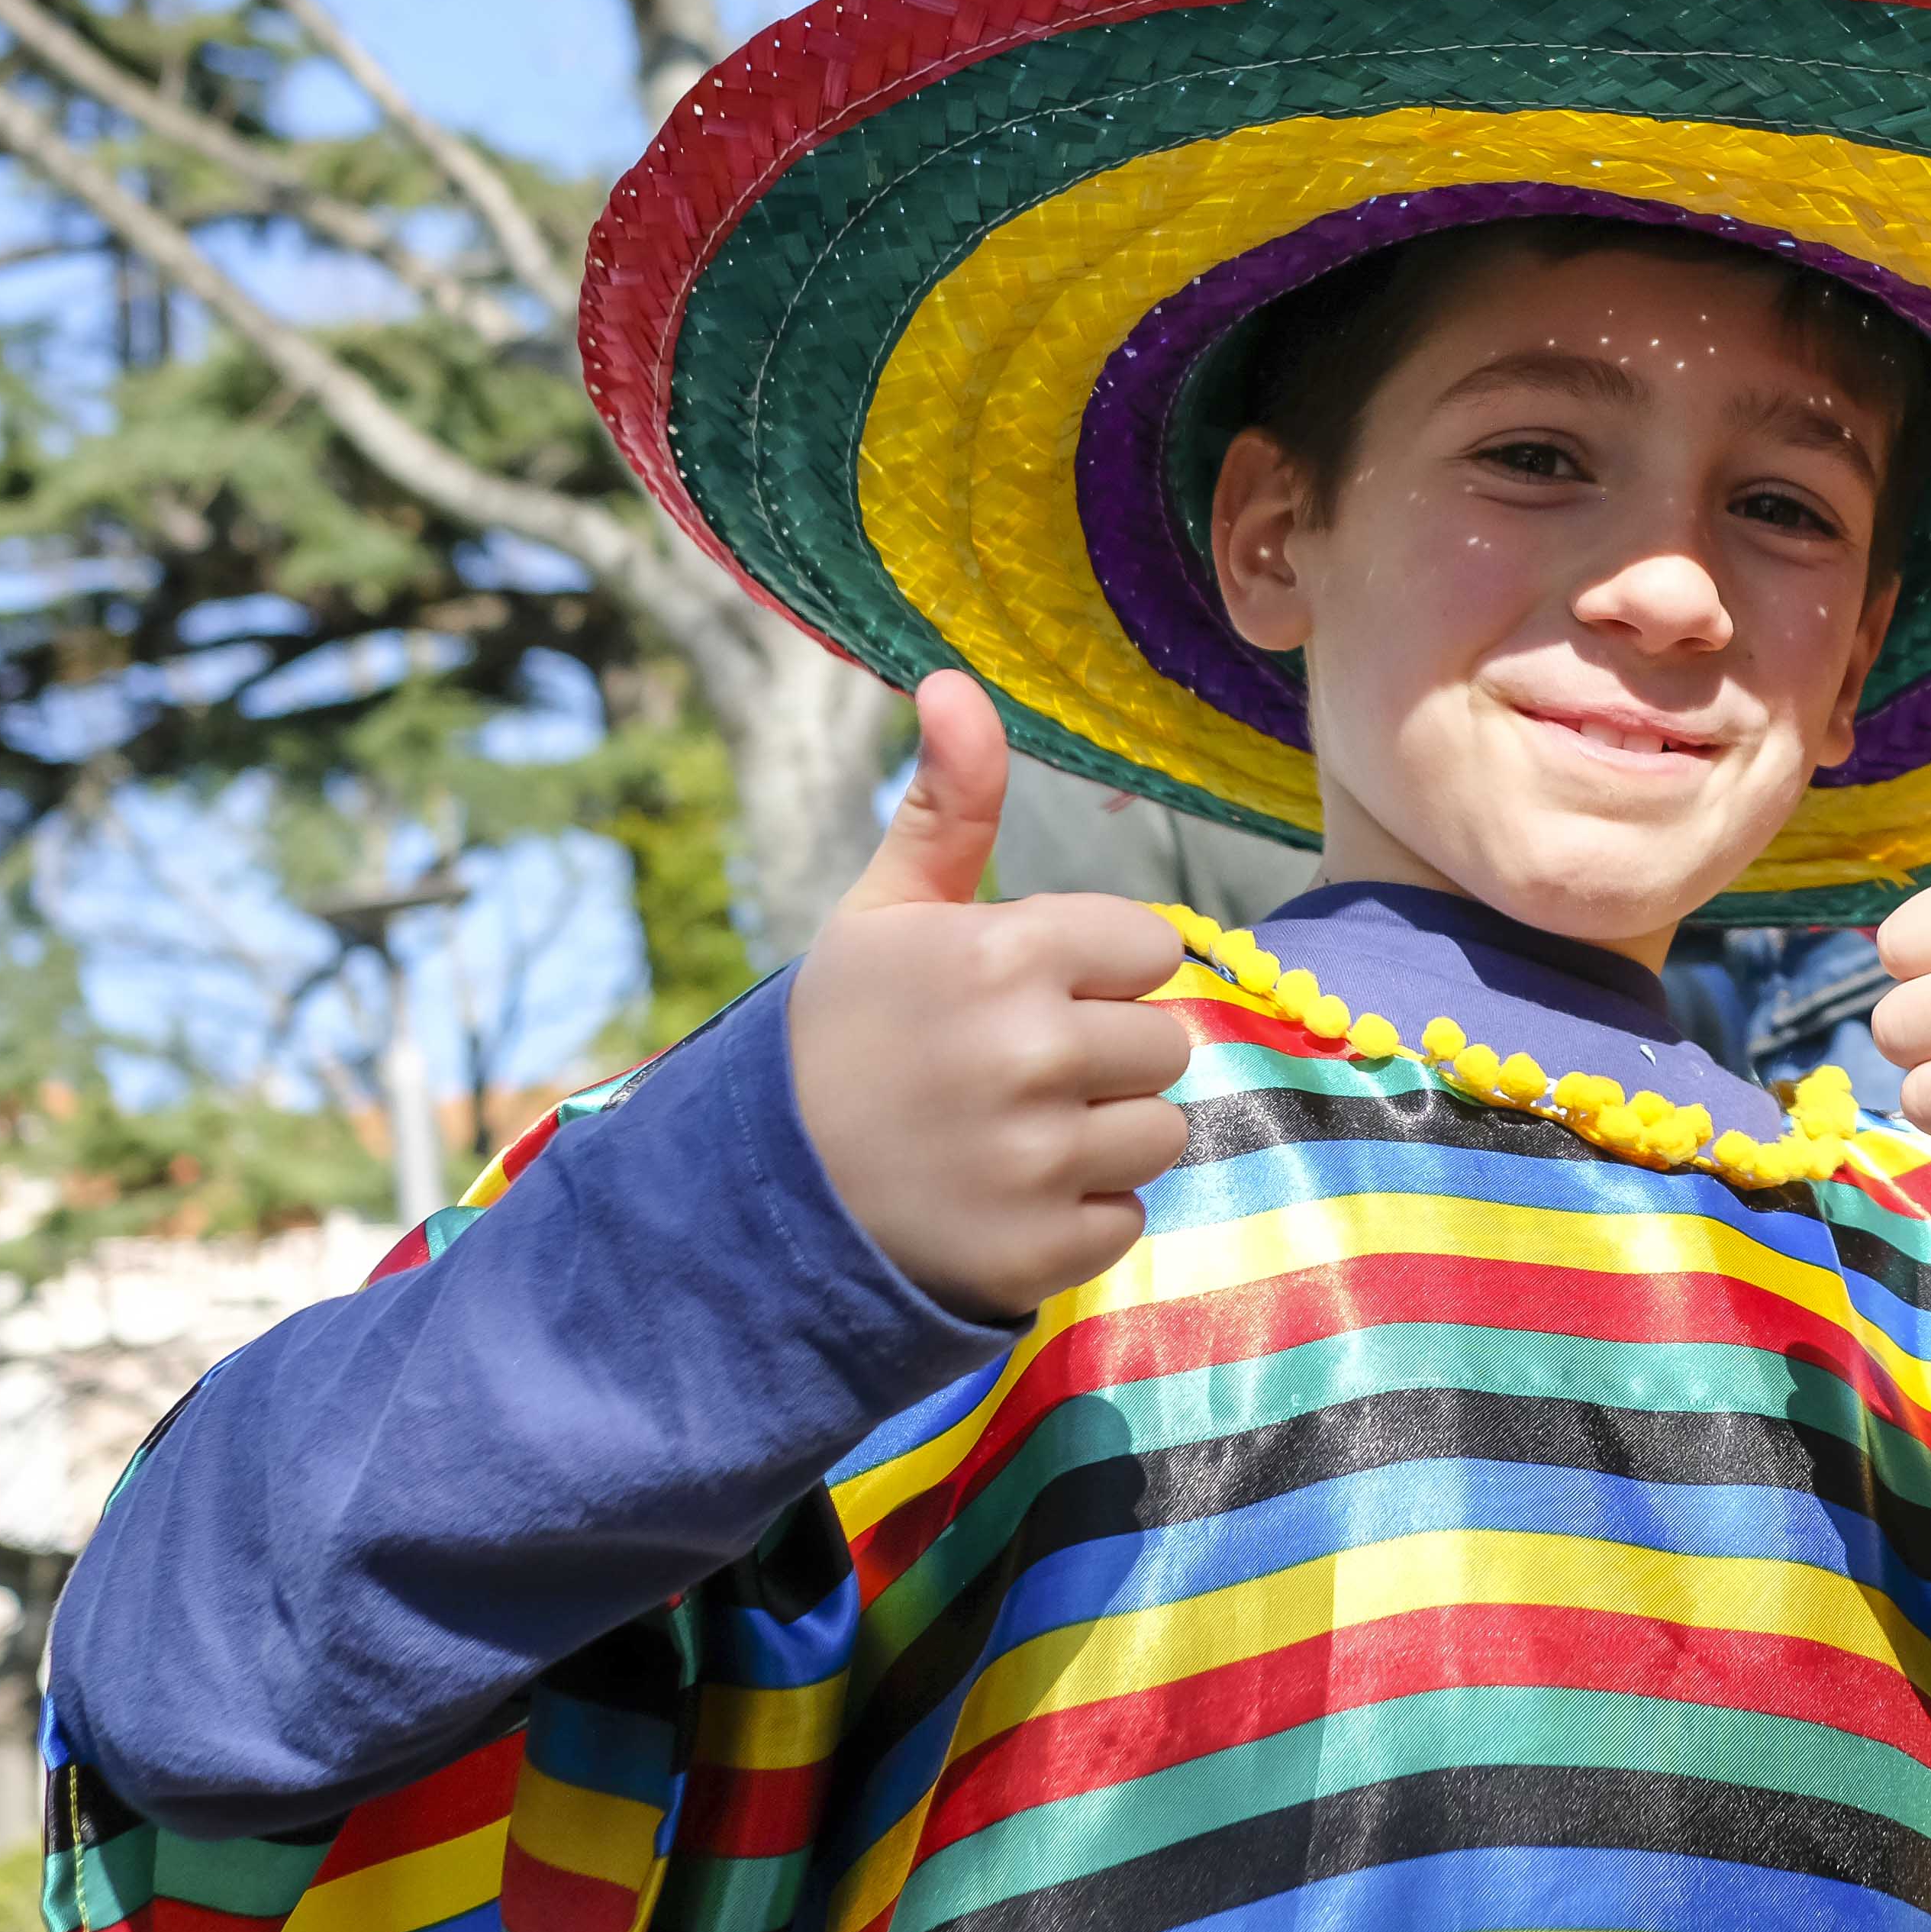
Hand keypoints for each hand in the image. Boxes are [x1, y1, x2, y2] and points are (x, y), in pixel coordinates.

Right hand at [785, 672, 1198, 1317]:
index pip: (1152, 948)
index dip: (1095, 970)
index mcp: (1004, 954)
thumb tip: (955, 681)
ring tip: (1010, 1135)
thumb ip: (948, 804)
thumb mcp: (886, 912)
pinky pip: (1127, 1217)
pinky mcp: (1041, 1250)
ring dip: (1102, 1136)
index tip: (1024, 993)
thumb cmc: (842, 1035)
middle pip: (1166, 1042)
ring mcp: (1037, 1159)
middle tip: (1010, 1072)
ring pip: (1161, 1131)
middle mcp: (1030, 1053)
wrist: (764, 1194)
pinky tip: (1003, 1199)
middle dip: (1103, 1054)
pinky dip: (1077, 1216)